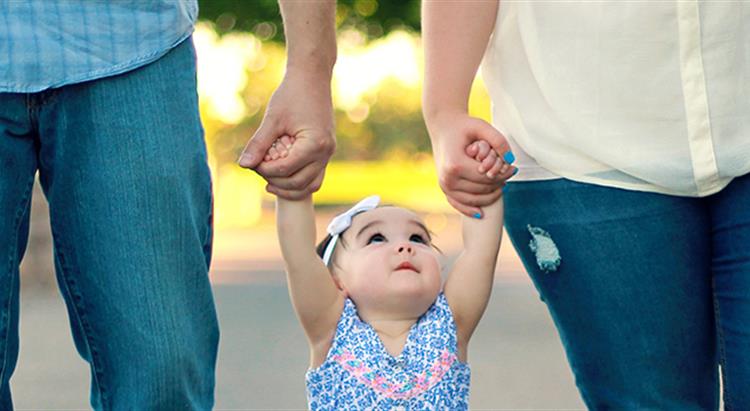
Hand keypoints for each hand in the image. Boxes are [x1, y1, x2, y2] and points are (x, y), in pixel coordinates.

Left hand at [238, 70, 335, 199]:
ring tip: (269, 183)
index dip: (265, 170)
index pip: (285, 169)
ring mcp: (328, 153)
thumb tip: (243, 165)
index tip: (252, 163)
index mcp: (314, 144)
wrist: (312, 78)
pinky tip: (281, 175)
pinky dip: (299, 180)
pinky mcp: (325, 151)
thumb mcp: (273, 119)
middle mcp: (325, 152)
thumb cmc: (292, 94)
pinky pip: (314, 175)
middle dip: (276, 182)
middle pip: (299, 183)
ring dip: (290, 188)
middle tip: (259, 172)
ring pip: (310, 185)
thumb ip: (259, 144)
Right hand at [426, 111, 515, 216]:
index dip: (503, 174)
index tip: (514, 168)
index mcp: (455, 164)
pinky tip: (481, 213)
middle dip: (499, 183)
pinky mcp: (444, 189)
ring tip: (502, 183)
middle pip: (482, 190)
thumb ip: (499, 141)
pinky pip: (458, 204)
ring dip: (490, 195)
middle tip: (510, 174)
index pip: (486, 178)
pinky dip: (470, 210)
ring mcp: (444, 186)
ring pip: (474, 200)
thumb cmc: (463, 126)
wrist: (443, 128)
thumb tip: (511, 161)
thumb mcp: (482, 126)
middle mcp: (447, 178)